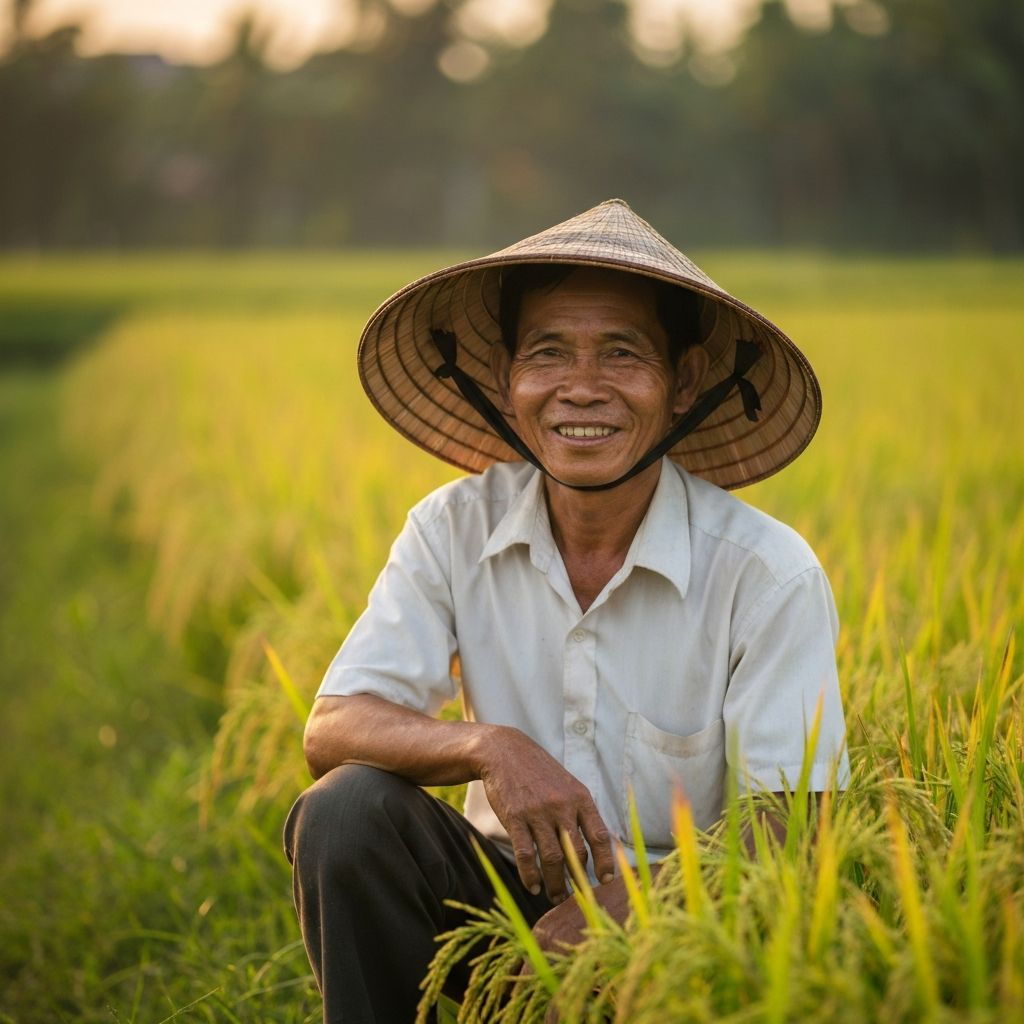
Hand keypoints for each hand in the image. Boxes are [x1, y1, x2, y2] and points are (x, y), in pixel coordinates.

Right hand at [477, 727, 614, 901]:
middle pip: (577, 853)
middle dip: (578, 880)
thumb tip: (599, 845)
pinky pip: (526, 854)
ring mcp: (538, 812)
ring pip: (552, 858)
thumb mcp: (567, 784)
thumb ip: (581, 811)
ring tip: (555, 897)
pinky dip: (530, 875)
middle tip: (577, 897)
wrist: (505, 752)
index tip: (606, 882)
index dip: (605, 862)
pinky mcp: (515, 817)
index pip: (600, 836)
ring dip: (555, 884)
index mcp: (580, 797)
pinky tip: (532, 886)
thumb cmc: (539, 772)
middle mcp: (562, 805)